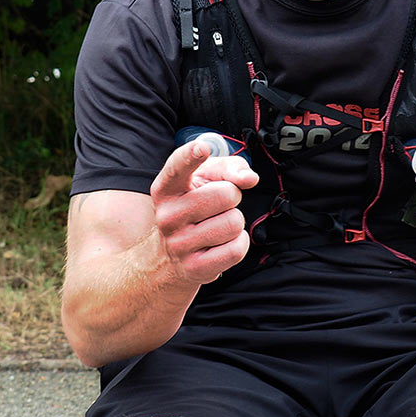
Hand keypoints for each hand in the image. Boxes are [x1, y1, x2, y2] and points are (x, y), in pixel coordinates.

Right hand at [149, 138, 259, 284]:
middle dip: (232, 197)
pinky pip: (237, 249)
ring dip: (235, 222)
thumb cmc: (194, 208)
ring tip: (217, 226)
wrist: (168, 259)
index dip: (191, 156)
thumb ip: (229, 168)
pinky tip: (222, 244)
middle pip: (225, 194)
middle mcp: (167, 216)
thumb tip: (249, 179)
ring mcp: (179, 244)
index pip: (177, 168)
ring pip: (234, 222)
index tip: (202, 148)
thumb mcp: (205, 180)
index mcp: (166, 189)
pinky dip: (239, 243)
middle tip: (218, 206)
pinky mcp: (194, 268)